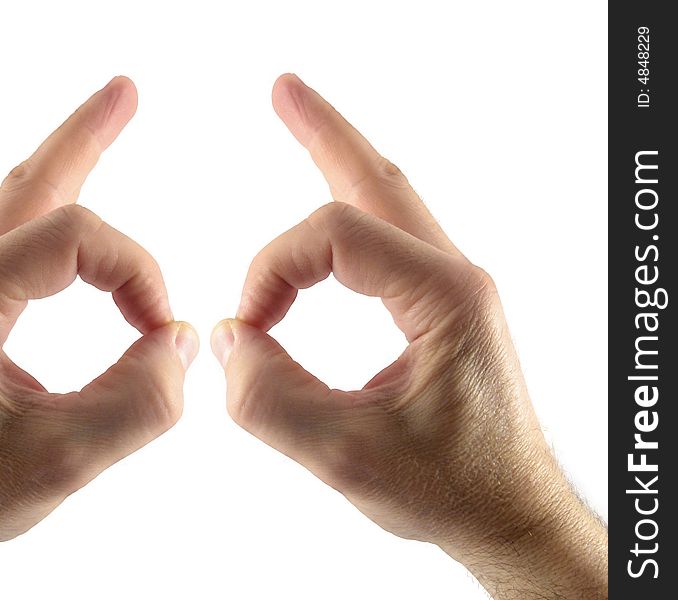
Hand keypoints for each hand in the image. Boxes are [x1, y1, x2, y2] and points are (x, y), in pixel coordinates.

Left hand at [0, 76, 197, 597]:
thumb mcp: (62, 460)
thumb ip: (138, 401)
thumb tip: (182, 341)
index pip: (74, 239)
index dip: (138, 272)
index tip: (165, 331)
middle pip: (31, 180)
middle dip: (84, 135)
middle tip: (126, 91)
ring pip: (19, 201)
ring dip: (68, 161)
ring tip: (107, 122)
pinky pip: (19, 240)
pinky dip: (58, 213)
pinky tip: (79, 212)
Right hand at [211, 74, 606, 598]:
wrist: (508, 514)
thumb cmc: (450, 490)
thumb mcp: (348, 457)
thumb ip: (272, 400)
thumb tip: (228, 340)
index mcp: (444, 296)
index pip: (335, 237)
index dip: (272, 269)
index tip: (245, 327)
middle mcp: (455, 277)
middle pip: (379, 180)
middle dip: (326, 133)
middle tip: (283, 90)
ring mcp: (452, 288)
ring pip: (390, 201)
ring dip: (341, 161)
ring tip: (302, 120)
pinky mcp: (442, 308)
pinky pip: (391, 240)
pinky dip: (352, 214)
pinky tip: (329, 216)